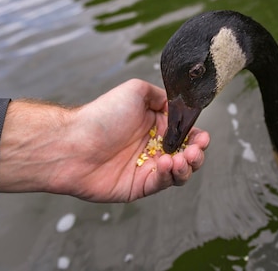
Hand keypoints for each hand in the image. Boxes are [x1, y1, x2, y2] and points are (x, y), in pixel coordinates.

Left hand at [48, 79, 209, 202]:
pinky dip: (169, 175)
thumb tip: (176, 105)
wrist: (74, 143)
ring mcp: (146, 168)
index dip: (197, 136)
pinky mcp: (138, 187)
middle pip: (186, 155)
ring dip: (186, 166)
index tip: (202, 136)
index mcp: (154, 126)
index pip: (185, 134)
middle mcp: (152, 147)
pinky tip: (164, 164)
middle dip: (196, 153)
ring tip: (181, 159)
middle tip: (195, 150)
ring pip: (178, 172)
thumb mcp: (135, 91)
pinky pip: (162, 184)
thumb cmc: (102, 115)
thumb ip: (160, 96)